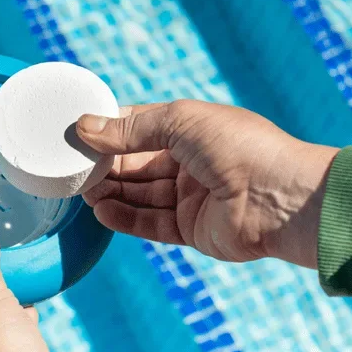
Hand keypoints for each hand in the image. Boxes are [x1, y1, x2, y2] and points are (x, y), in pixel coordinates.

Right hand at [77, 101, 337, 268]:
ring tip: (80, 190)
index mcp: (193, 130)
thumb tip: (84, 126)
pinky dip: (124, 217)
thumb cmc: (239, 147)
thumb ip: (131, 128)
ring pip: (139, 194)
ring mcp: (191, 197)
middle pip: (136, 163)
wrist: (281, 198)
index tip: (77, 132)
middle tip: (71, 166)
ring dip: (110, 191)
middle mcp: (191, 162)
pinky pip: (150, 223)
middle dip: (105, 164)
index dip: (110, 130)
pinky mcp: (191, 229)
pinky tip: (101, 210)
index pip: (141, 127)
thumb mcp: (181, 122)